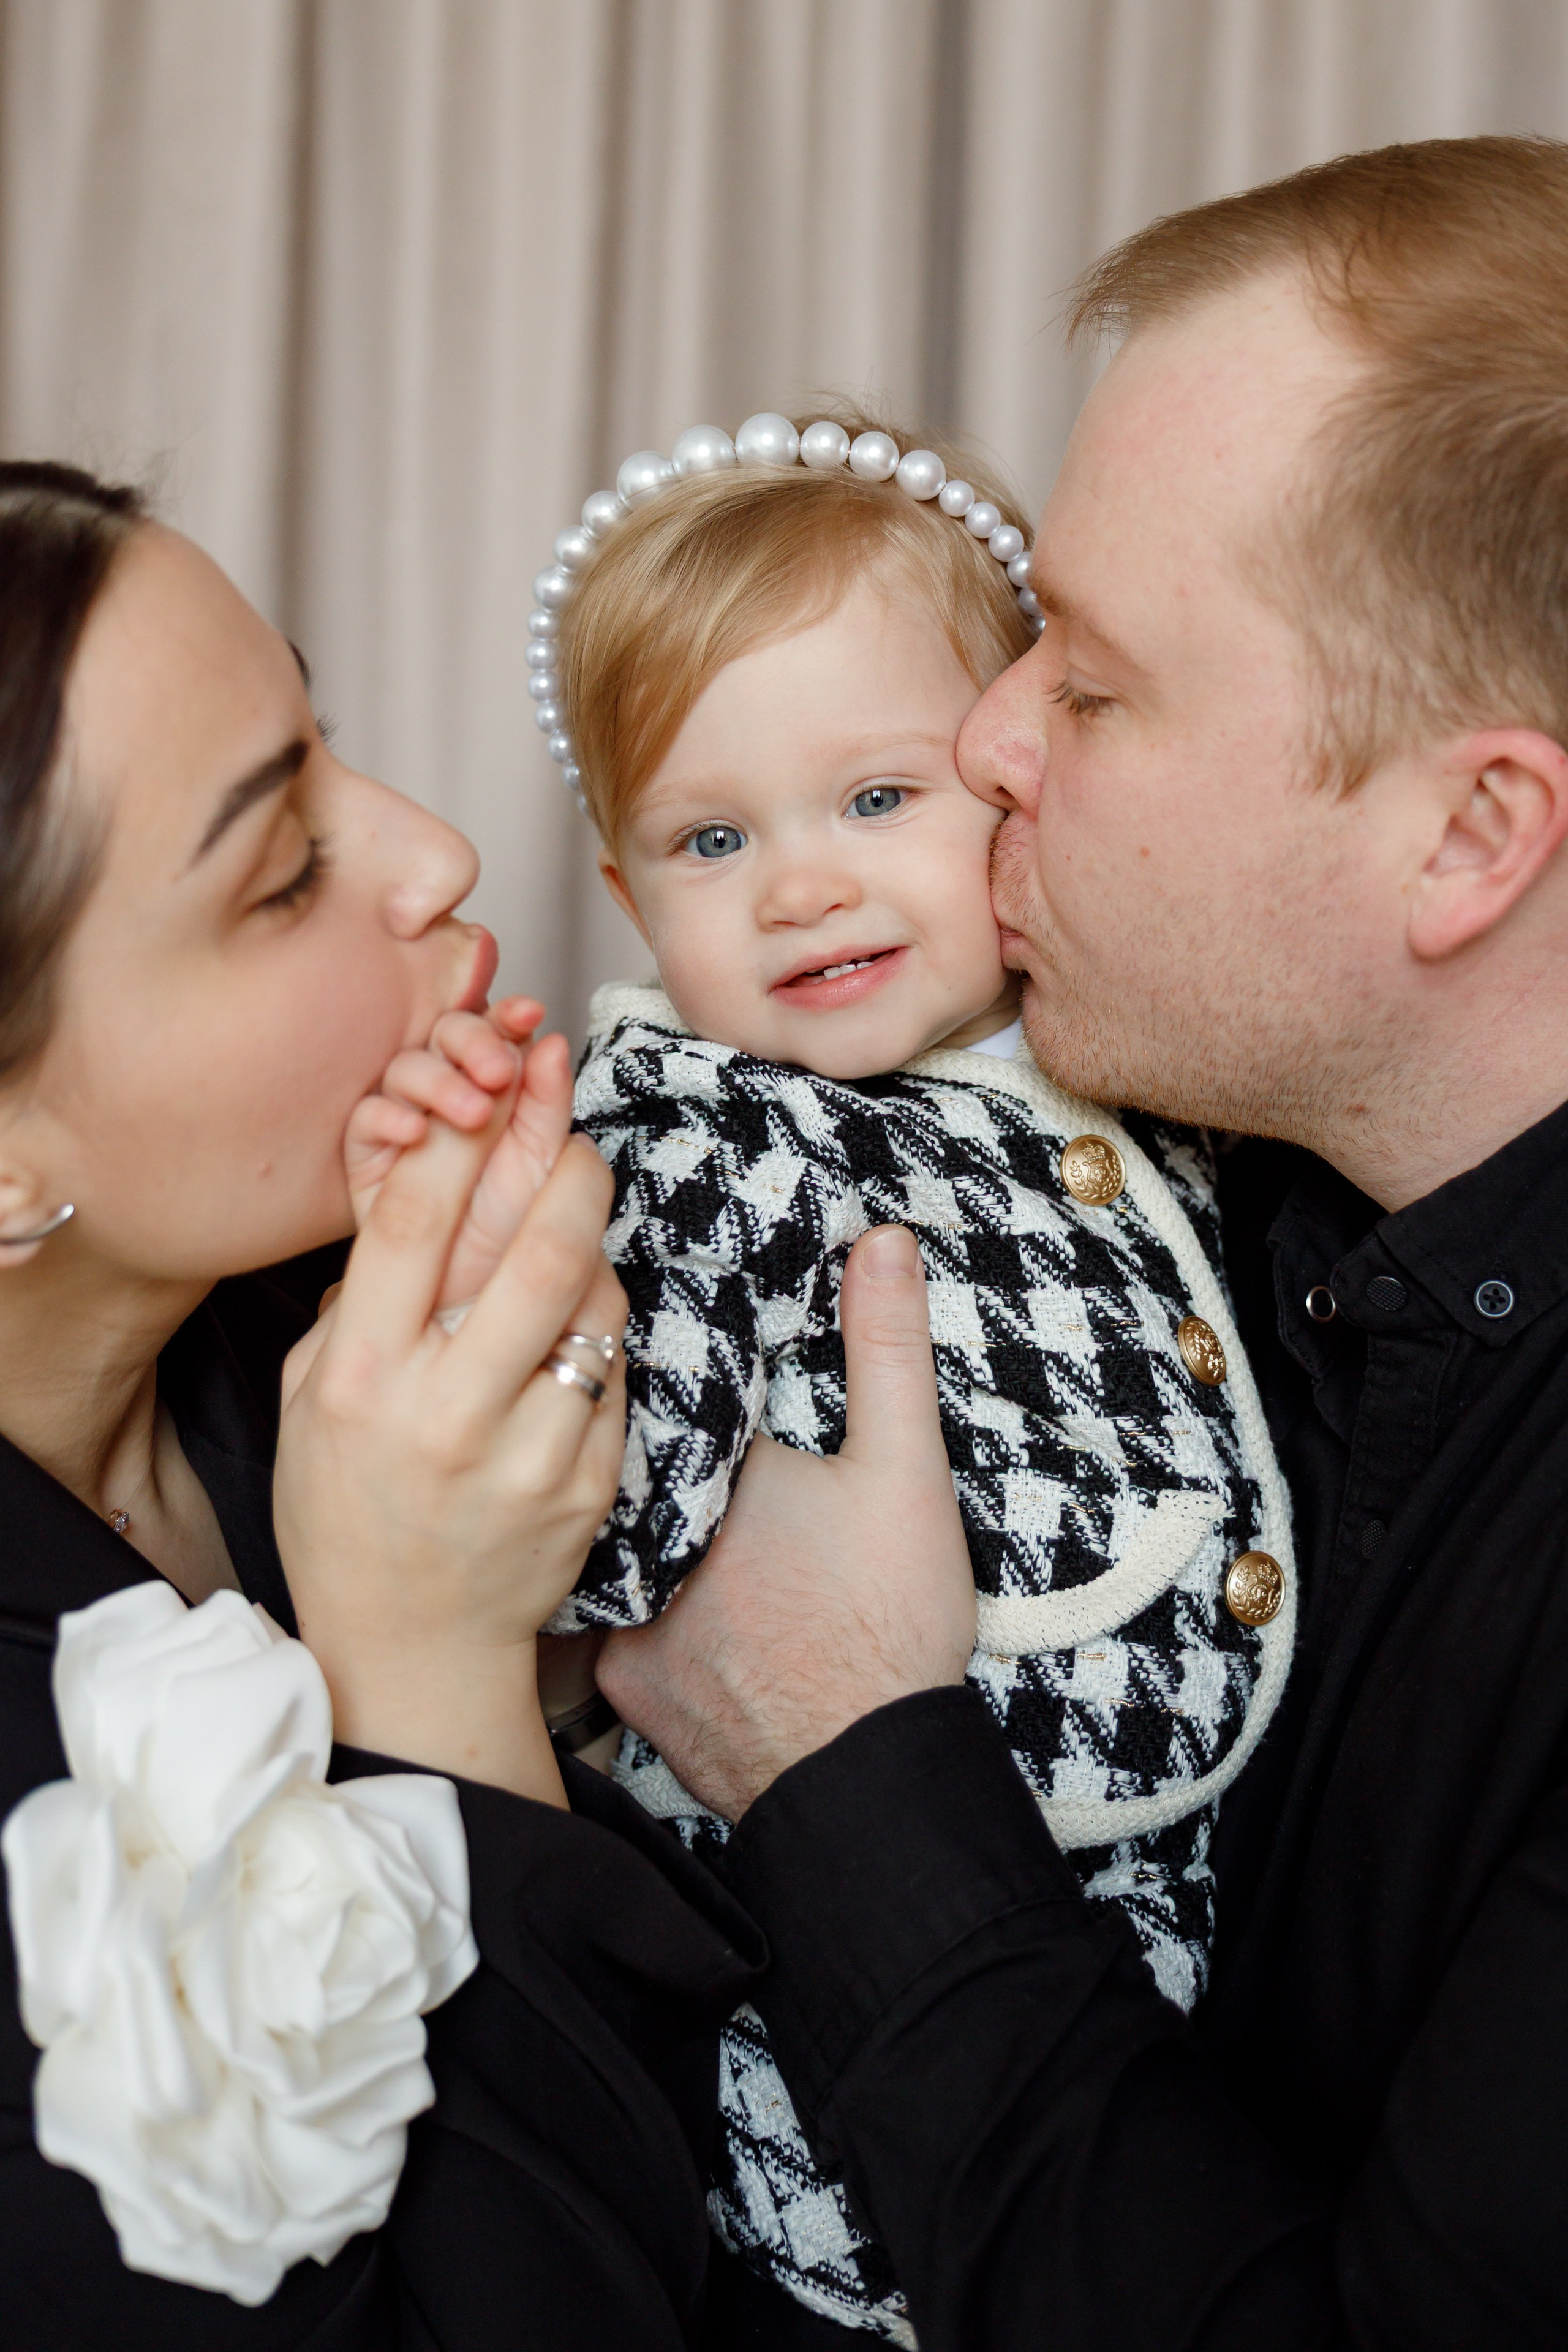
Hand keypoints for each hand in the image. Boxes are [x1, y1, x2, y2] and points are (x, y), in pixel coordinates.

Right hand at [279, 1082, 625, 1804]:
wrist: (412, 1649)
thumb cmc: (349, 1512)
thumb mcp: (315, 1401)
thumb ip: (358, 1306)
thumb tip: (421, 1195)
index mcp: (361, 1380)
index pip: (414, 1222)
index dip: (463, 1137)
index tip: (494, 1086)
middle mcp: (443, 1413)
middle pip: (536, 1248)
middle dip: (568, 1166)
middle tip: (577, 1132)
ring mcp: (524, 1454)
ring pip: (592, 1304)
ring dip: (594, 1247)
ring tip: (576, 1231)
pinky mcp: (586, 1484)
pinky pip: (615, 1371)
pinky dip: (603, 1331)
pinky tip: (579, 1329)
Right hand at [344, 997, 575, 1309]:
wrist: (477, 1298)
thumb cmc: (514, 1234)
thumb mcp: (544, 1163)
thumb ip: (546, 1102)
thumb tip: (548, 1040)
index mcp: (495, 1086)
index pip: (494, 1031)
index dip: (507, 1016)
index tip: (530, 1014)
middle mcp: (447, 1094)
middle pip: (445, 1036)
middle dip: (473, 1040)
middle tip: (499, 1070)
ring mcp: (406, 1120)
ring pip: (406, 1069)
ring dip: (438, 1080)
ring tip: (472, 1113)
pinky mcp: (368, 1155)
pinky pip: (366, 1120)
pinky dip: (389, 1116)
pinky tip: (415, 1132)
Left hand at [598, 1226, 972, 1818]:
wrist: (867, 1779)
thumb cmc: (890, 1625)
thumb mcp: (906, 1471)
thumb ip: (887, 1349)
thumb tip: (881, 1242)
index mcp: (710, 1470)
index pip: (674, 1393)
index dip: (685, 1379)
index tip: (698, 1368)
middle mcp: (647, 1536)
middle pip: (636, 1469)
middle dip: (654, 1455)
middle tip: (703, 1460)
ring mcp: (624, 1615)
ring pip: (618, 1548)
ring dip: (644, 1538)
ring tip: (693, 1534)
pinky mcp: (620, 1685)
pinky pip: (614, 1626)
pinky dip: (641, 1614)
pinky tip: (681, 1612)